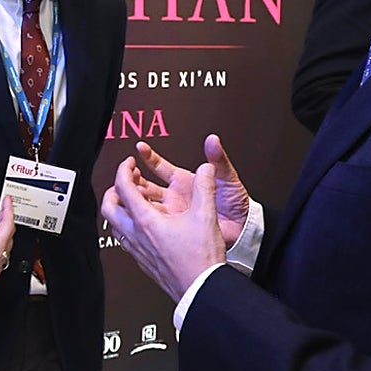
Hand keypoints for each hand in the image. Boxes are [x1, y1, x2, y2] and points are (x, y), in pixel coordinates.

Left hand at [102, 160, 224, 301]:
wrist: (201, 290)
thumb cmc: (200, 260)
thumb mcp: (205, 216)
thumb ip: (204, 188)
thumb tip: (205, 170)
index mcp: (146, 221)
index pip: (123, 188)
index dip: (123, 170)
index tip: (129, 163)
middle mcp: (136, 235)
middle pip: (108, 207)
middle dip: (114, 189)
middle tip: (127, 181)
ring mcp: (137, 250)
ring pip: (114, 225)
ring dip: (119, 208)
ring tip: (133, 201)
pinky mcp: (143, 261)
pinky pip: (124, 239)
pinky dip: (127, 225)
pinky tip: (143, 225)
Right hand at [132, 134, 249, 247]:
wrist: (242, 228)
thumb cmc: (236, 202)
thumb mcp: (227, 178)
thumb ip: (217, 160)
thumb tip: (213, 140)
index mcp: (183, 180)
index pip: (159, 166)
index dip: (148, 157)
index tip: (139, 148)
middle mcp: (174, 195)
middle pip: (146, 186)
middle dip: (135, 179)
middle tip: (128, 175)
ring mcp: (172, 212)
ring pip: (145, 204)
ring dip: (136, 200)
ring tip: (128, 195)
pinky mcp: (174, 229)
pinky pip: (153, 224)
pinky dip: (143, 220)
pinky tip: (136, 216)